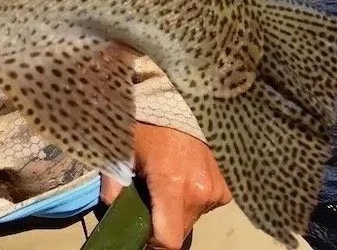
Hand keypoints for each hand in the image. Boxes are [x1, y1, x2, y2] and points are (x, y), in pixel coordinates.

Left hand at [101, 123, 231, 249]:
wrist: (180, 102)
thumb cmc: (147, 123)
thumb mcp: (121, 149)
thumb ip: (113, 185)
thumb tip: (111, 210)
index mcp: (172, 185)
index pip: (168, 240)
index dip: (152, 244)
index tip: (140, 236)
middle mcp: (200, 192)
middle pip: (180, 231)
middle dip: (161, 224)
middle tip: (147, 202)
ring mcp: (216, 191)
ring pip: (192, 218)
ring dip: (176, 210)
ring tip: (163, 183)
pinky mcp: (226, 187)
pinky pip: (205, 204)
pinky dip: (191, 199)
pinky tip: (180, 176)